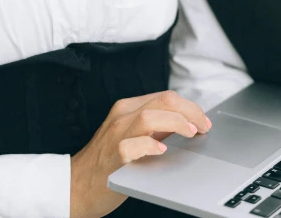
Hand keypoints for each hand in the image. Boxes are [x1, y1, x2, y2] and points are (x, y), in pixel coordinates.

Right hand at [69, 89, 211, 217]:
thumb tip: (185, 123)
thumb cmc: (107, 161)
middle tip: (203, 127)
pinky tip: (161, 150)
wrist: (76, 183)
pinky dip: (149, 145)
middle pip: (162, 100)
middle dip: (190, 111)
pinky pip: (132, 146)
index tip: (203, 120)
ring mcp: (116, 135)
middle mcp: (122, 116)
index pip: (165, 96)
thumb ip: (155, 127)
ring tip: (191, 133)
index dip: (189, 107)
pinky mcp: (114, 157)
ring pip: (149, 116)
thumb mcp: (131, 135)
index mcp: (127, 108)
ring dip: (176, 123)